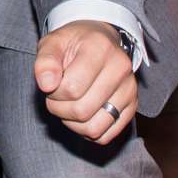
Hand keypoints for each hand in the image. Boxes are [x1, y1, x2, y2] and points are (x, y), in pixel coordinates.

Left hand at [33, 20, 137, 144]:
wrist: (98, 41)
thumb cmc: (72, 45)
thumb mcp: (52, 44)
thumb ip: (45, 61)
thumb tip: (47, 84)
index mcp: (101, 48)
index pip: (71, 88)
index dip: (53, 92)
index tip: (52, 82)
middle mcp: (121, 68)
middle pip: (82, 111)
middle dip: (60, 109)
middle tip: (58, 95)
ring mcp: (129, 89)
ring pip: (94, 128)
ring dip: (73, 123)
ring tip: (70, 104)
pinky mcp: (132, 107)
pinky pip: (104, 136)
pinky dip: (87, 131)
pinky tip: (83, 114)